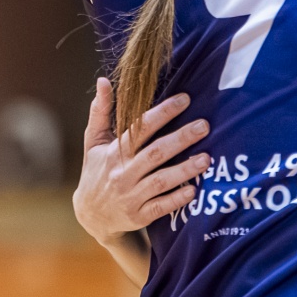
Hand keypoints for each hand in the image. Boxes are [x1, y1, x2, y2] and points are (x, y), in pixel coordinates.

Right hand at [73, 79, 210, 245]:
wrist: (90, 215)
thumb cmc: (96, 171)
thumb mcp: (93, 142)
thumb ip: (101, 112)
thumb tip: (103, 81)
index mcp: (113, 152)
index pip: (139, 129)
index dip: (162, 113)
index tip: (185, 99)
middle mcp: (122, 173)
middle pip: (154, 153)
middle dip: (180, 138)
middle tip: (204, 126)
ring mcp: (130, 196)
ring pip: (160, 181)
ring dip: (184, 170)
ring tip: (207, 158)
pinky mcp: (138, 216)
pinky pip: (159, 207)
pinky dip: (175, 200)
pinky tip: (193, 191)